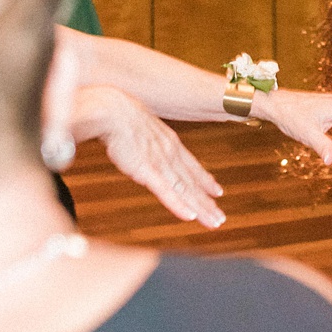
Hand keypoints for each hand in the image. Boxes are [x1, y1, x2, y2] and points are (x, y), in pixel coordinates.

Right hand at [72, 84, 225, 226]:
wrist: (111, 109)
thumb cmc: (119, 115)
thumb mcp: (139, 128)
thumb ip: (145, 140)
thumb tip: (140, 141)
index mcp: (169, 143)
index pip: (191, 166)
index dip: (205, 181)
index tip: (217, 191)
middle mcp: (170, 155)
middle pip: (192, 183)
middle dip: (207, 202)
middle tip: (220, 218)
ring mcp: (160, 163)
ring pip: (185, 190)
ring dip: (200, 208)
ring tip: (215, 222)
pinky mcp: (146, 171)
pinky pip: (166, 191)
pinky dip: (179, 205)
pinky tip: (190, 216)